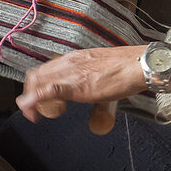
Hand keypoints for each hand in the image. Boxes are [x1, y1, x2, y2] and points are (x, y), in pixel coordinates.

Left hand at [16, 47, 145, 122]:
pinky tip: (30, 110)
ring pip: (38, 82)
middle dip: (32, 93)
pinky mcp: (74, 85)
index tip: (40, 98)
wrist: (139, 66)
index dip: (38, 85)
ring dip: (33, 100)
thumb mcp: (104, 71)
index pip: (46, 69)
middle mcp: (69, 62)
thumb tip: (95, 91)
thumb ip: (94, 79)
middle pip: (37, 75)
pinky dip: (33, 101)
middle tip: (40, 109)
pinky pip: (46, 91)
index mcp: (76, 58)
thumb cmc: (129, 67)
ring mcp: (70, 73)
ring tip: (42, 113)